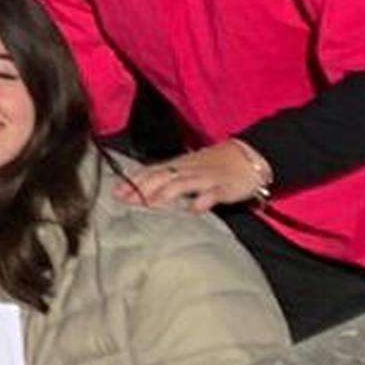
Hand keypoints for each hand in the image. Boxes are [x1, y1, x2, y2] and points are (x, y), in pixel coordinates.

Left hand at [124, 138, 272, 212]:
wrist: (248, 156)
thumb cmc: (214, 164)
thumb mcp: (188, 167)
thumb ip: (169, 176)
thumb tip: (145, 186)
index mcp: (178, 165)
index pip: (151, 172)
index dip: (134, 182)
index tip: (116, 192)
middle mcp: (188, 169)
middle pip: (162, 177)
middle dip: (143, 188)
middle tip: (126, 200)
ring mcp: (206, 178)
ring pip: (183, 184)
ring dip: (166, 193)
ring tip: (151, 203)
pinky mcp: (224, 187)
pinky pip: (212, 194)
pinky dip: (202, 200)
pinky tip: (193, 209)